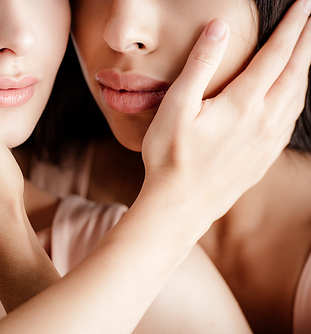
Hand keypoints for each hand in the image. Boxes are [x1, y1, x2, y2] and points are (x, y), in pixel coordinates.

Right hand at [142, 2, 310, 229]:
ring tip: (307, 53)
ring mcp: (267, 142)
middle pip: (296, 73)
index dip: (292, 27)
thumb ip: (200, 65)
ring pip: (298, 97)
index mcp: (243, 103)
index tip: (303, 6)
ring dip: (306, 70)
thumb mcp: (176, 106)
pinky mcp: (264, 158)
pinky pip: (291, 121)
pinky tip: (294, 98)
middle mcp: (264, 120)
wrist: (180, 205)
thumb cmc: (170, 156)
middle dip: (307, 42)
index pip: (276, 55)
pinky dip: (298, 99)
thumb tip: (219, 28)